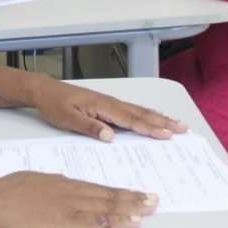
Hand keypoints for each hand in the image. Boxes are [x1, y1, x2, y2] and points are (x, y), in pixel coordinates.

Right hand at [0, 171, 157, 227]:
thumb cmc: (6, 190)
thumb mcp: (33, 179)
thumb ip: (50, 183)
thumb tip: (61, 182)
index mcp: (64, 182)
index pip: (98, 188)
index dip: (119, 191)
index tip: (135, 193)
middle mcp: (72, 192)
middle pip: (108, 196)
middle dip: (133, 198)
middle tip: (154, 199)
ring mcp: (71, 206)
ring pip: (107, 207)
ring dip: (131, 209)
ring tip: (149, 209)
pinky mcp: (65, 221)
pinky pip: (96, 222)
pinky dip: (115, 222)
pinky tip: (129, 223)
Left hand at [30, 77, 186, 141]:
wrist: (45, 91)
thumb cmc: (54, 105)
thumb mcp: (68, 119)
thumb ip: (90, 127)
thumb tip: (111, 136)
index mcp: (103, 107)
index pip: (131, 120)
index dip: (150, 128)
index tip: (167, 135)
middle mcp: (110, 103)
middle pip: (141, 113)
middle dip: (163, 122)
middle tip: (183, 128)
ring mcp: (110, 102)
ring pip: (139, 110)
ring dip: (158, 117)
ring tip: (176, 123)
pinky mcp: (107, 104)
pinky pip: (132, 109)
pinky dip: (146, 113)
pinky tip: (153, 116)